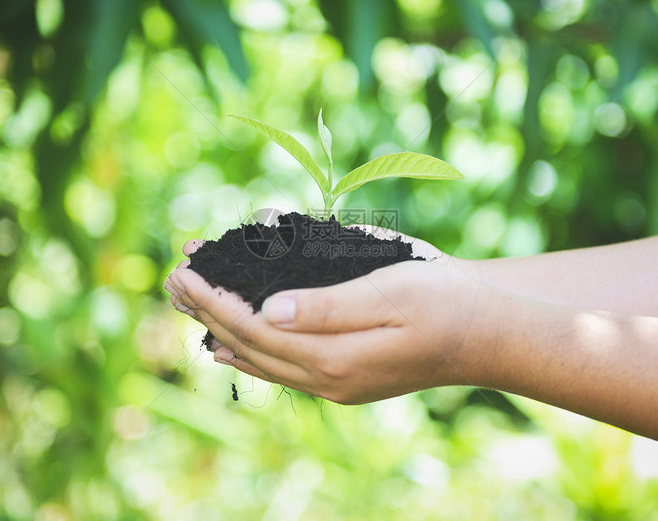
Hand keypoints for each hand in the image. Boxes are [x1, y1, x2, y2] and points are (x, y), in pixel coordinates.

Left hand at [164, 233, 494, 403]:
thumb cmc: (445, 300)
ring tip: (188, 305)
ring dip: (222, 330)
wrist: (486, 334)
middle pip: (250, 346)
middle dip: (208, 311)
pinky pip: (283, 369)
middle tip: (171, 279)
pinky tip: (230, 346)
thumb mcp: (390, 289)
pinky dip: (250, 353)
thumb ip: (328, 305)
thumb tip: (268, 312)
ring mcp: (337, 385)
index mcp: (336, 357)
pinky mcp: (346, 380)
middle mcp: (329, 379)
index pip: (255, 328)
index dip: (215, 300)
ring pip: (262, 360)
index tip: (183, 272)